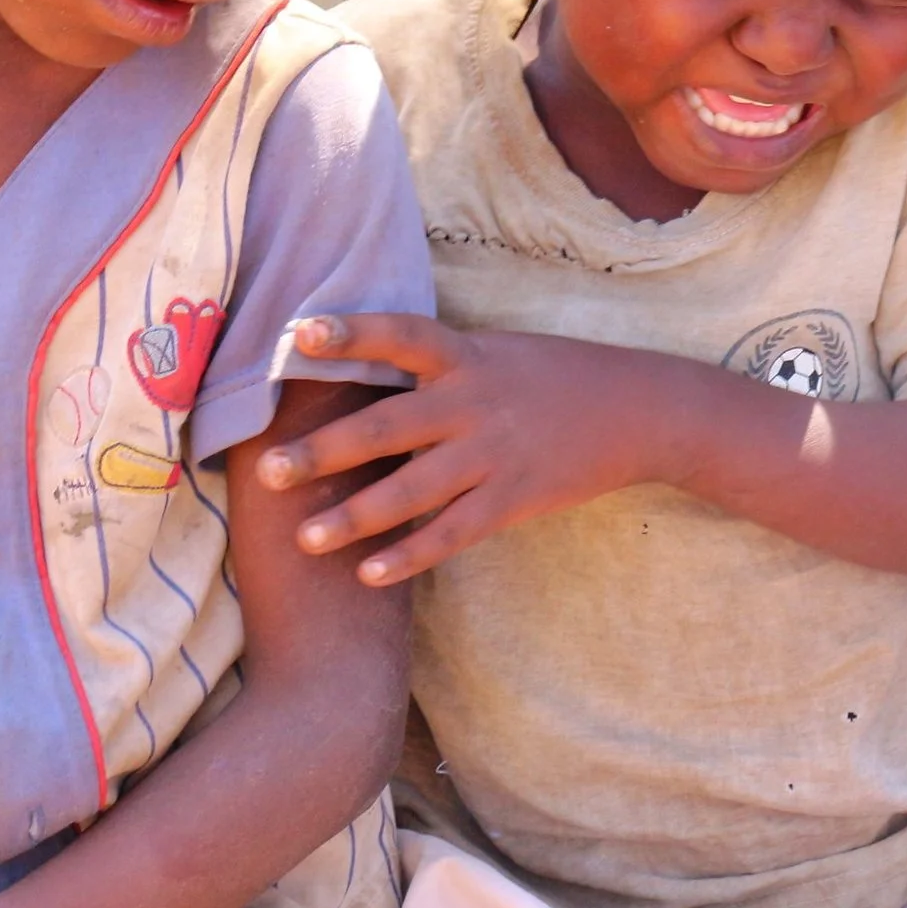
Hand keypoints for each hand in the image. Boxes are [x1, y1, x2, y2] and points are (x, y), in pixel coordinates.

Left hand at [257, 314, 666, 583]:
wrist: (639, 410)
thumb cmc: (560, 376)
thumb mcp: (500, 352)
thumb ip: (441, 365)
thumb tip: (368, 370)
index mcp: (468, 357)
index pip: (400, 336)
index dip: (350, 333)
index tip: (297, 334)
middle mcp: (474, 402)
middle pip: (385, 428)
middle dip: (322, 451)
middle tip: (268, 473)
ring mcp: (494, 454)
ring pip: (410, 491)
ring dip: (353, 517)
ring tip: (306, 538)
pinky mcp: (513, 498)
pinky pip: (451, 533)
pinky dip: (410, 555)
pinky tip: (370, 574)